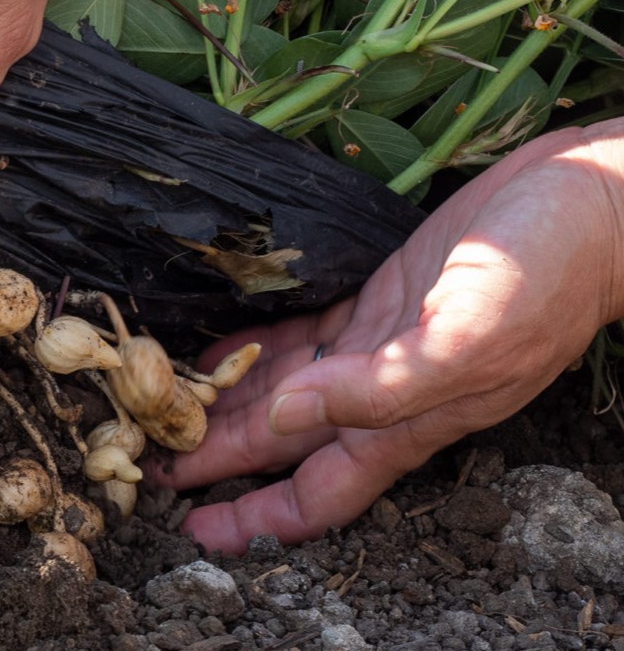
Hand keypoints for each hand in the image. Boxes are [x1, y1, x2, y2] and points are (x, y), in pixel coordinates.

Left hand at [149, 118, 623, 554]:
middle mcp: (381, 393)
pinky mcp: (376, 298)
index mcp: (403, 422)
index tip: (191, 524)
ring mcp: (376, 344)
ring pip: (283, 389)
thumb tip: (282, 417)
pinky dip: (256, 346)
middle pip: (281, 444)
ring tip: (162, 405)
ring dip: (226, 401)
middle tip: (147, 458)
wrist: (588, 202)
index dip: (255, 519)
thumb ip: (377, 387)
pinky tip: (214, 348)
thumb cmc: (544, 274)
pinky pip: (301, 335)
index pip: (318, 495)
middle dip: (216, 456)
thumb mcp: (464, 340)